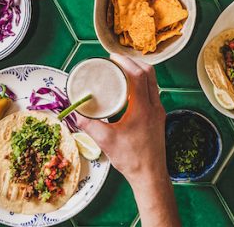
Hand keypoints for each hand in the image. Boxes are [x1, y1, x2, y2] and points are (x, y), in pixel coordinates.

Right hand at [78, 54, 179, 225]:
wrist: (150, 175)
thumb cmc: (131, 159)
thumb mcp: (105, 141)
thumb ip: (88, 125)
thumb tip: (74, 112)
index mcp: (143, 108)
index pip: (138, 75)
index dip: (126, 62)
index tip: (112, 57)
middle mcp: (154, 106)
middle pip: (150, 74)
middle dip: (133, 63)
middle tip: (116, 61)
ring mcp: (159, 112)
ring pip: (153, 83)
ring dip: (140, 73)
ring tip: (122, 71)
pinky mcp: (158, 118)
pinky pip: (152, 93)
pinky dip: (143, 84)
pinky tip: (130, 90)